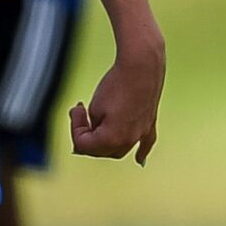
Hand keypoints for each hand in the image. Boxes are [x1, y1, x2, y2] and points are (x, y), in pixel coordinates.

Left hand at [68, 41, 163, 164]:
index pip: (83, 145)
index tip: (77, 109)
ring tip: (97, 126)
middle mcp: (129, 140)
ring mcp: (141, 133)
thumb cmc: (118, 84)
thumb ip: (90, 126)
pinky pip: (145, 143)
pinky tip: (139, 160)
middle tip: (82, 117)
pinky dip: (140, 151)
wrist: (141, 66)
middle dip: (88, 137)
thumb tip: (88, 138)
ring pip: (119, 149)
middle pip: (100, 150)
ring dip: (105, 142)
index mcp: (111, 138)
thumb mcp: (95, 107)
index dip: (75, 128)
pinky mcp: (149, 123)